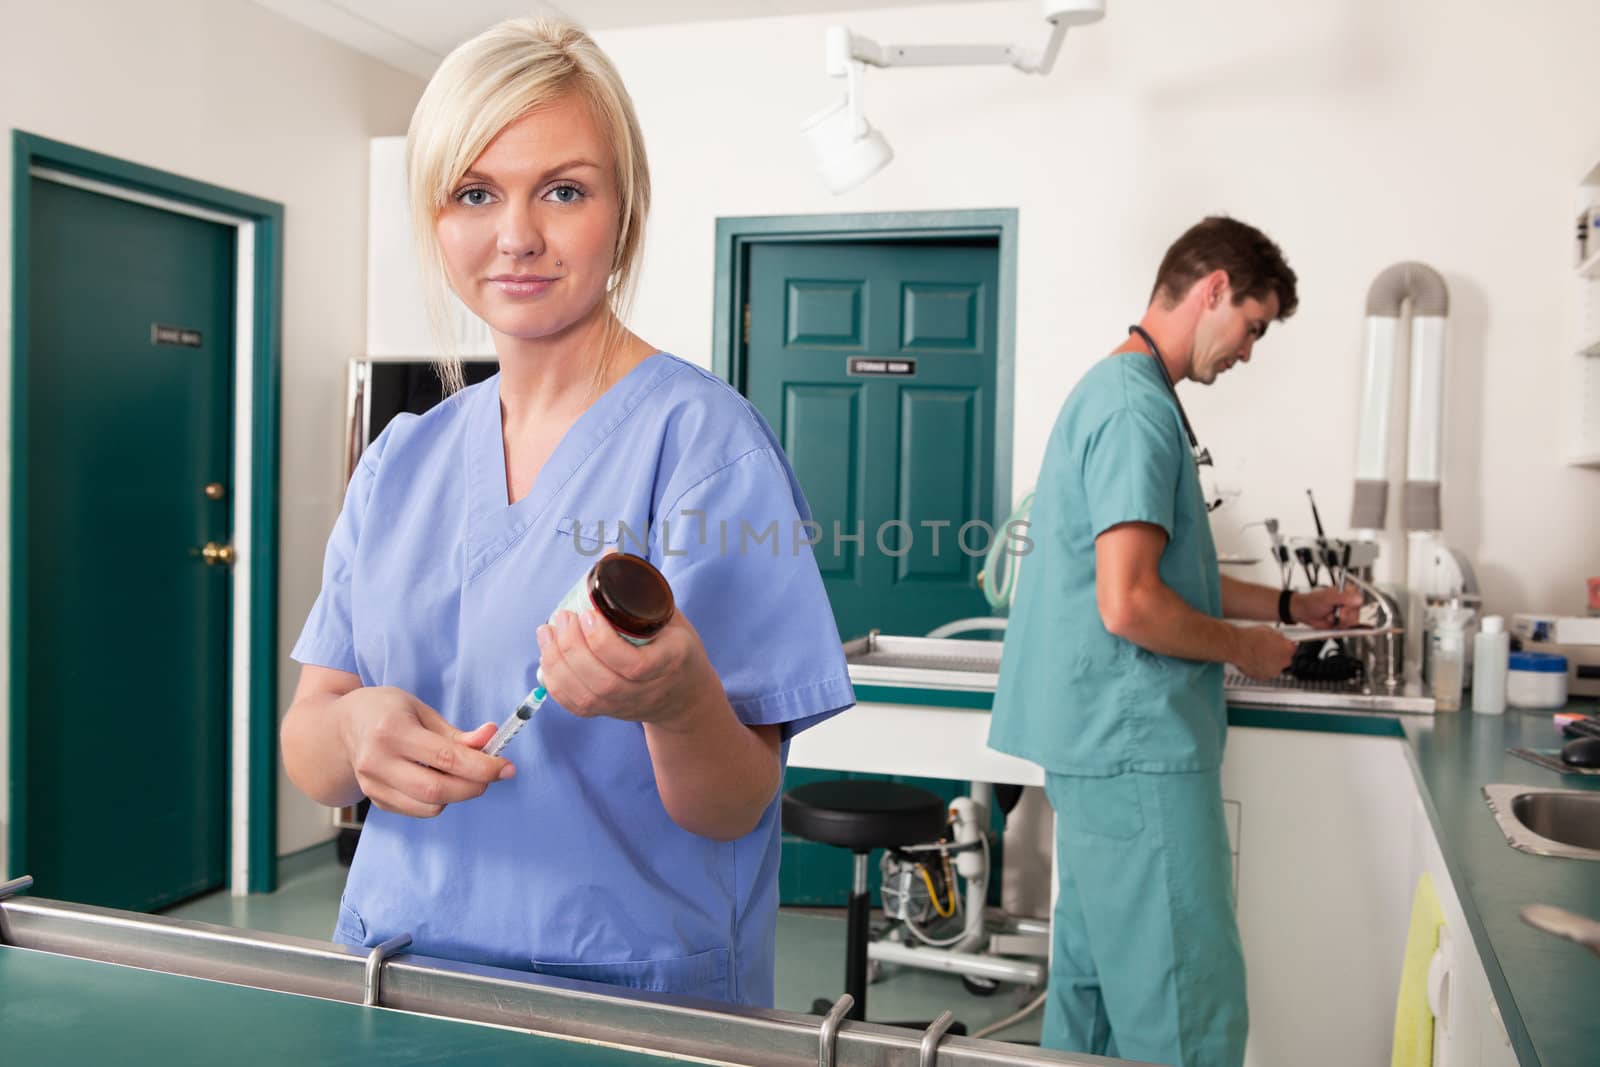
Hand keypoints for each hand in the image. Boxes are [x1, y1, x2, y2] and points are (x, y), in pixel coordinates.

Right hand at [337, 686, 513, 817]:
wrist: (340, 728)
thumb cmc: (386, 712)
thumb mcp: (420, 710)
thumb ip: (456, 732)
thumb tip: (491, 738)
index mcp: (392, 730)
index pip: (445, 758)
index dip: (482, 767)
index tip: (506, 768)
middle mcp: (377, 761)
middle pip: (436, 790)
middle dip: (474, 786)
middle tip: (493, 775)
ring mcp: (372, 785)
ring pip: (428, 807)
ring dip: (458, 795)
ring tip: (464, 775)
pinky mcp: (375, 800)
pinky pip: (417, 810)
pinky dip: (438, 801)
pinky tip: (439, 780)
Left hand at [537, 606, 717, 730]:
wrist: (685, 696)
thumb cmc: (677, 648)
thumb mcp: (670, 616)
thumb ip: (641, 591)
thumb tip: (607, 555)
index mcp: (670, 662)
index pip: (634, 664)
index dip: (603, 642)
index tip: (587, 613)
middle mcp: (647, 690)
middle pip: (603, 682)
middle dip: (572, 648)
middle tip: (561, 617)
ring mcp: (626, 706)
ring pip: (585, 697)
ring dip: (558, 663)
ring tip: (546, 632)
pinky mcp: (609, 714)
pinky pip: (577, 707)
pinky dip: (555, 684)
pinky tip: (546, 659)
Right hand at [1231, 625, 1296, 679]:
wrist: (1240, 647)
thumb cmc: (1252, 638)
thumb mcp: (1269, 630)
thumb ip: (1278, 637)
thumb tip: (1278, 638)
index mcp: (1288, 649)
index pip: (1292, 649)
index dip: (1283, 646)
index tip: (1279, 645)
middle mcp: (1284, 662)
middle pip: (1284, 660)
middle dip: (1277, 656)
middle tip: (1266, 650)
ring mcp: (1274, 671)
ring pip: (1274, 667)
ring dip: (1268, 663)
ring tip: (1257, 655)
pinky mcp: (1263, 677)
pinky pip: (1264, 673)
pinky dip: (1260, 668)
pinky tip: (1253, 661)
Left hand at [1291, 587, 1364, 628]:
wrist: (1304, 612)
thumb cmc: (1313, 602)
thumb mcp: (1328, 598)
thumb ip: (1343, 597)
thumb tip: (1357, 599)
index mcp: (1347, 593)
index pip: (1359, 600)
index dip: (1351, 607)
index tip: (1342, 608)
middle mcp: (1349, 603)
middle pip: (1357, 613)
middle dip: (1344, 616)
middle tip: (1335, 613)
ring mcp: (1347, 614)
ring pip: (1352, 622)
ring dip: (1340, 622)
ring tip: (1331, 617)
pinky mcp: (1343, 623)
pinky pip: (1348, 628)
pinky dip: (1340, 627)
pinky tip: (1334, 623)